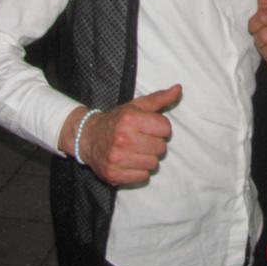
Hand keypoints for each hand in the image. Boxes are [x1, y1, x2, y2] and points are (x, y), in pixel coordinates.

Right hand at [59, 84, 181, 186]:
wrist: (88, 138)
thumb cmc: (116, 120)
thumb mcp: (136, 106)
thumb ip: (159, 98)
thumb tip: (179, 88)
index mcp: (129, 119)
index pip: (166, 128)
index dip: (160, 128)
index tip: (149, 128)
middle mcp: (122, 139)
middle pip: (161, 148)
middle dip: (155, 144)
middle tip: (142, 140)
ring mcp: (117, 159)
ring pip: (153, 164)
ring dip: (148, 158)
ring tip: (135, 151)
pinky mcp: (114, 175)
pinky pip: (143, 177)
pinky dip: (139, 171)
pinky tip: (130, 162)